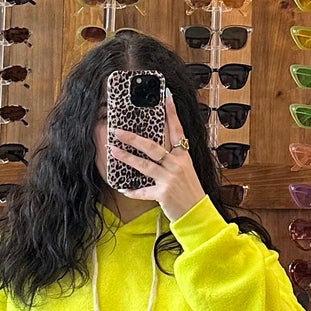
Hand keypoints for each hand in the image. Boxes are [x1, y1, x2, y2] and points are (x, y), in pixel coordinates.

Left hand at [108, 93, 206, 222]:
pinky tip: (124, 189)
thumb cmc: (189, 190)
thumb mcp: (185, 169)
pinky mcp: (163, 194)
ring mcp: (170, 179)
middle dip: (134, 138)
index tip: (165, 97)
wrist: (197, 213)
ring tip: (114, 150)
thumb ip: (173, 157)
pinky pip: (143, 191)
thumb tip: (156, 144)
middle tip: (118, 131)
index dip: (171, 114)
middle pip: (153, 147)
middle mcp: (177, 165)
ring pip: (145, 165)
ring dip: (128, 157)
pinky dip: (133, 191)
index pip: (177, 131)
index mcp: (183, 156)